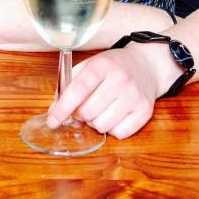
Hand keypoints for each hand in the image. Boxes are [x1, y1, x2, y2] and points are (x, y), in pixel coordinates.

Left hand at [45, 45, 163, 139]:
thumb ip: (69, 87)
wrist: (146, 65)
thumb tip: (54, 113)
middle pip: (88, 111)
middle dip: (80, 115)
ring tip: (101, 110)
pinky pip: (120, 133)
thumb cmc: (111, 68)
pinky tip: (115, 116)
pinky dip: (112, 129)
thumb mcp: (89, 66)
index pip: (79, 89)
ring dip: (96, 123)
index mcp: (102, 65)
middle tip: (84, 108)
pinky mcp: (145, 110)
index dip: (63, 107)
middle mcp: (120, 79)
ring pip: (102, 126)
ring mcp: (134, 95)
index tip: (52, 120)